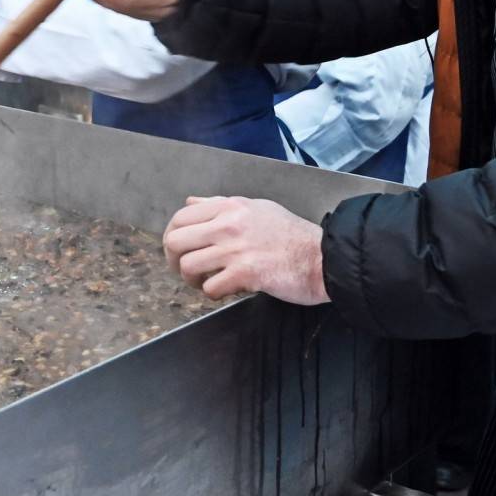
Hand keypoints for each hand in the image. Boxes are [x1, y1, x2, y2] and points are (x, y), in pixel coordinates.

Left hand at [162, 196, 329, 304]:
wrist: (323, 257)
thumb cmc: (292, 235)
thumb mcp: (256, 207)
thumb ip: (221, 205)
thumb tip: (191, 202)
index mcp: (231, 206)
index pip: (181, 217)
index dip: (172, 236)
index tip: (178, 250)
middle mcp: (229, 224)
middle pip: (175, 240)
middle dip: (174, 260)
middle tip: (187, 270)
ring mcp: (236, 249)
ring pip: (188, 266)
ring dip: (192, 280)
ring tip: (206, 282)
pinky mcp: (246, 274)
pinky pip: (210, 287)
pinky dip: (212, 293)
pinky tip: (225, 290)